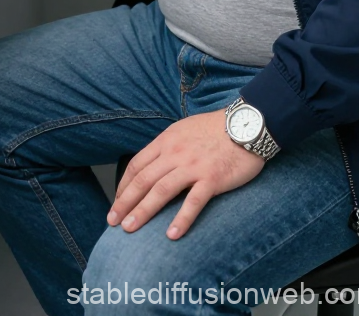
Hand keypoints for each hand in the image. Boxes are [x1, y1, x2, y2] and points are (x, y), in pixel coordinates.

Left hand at [108, 108, 264, 238]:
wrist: (246, 124)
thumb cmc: (215, 128)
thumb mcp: (183, 129)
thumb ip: (167, 146)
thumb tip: (152, 164)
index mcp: (166, 141)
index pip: (137, 165)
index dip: (123, 186)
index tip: (116, 202)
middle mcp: (175, 153)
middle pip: (143, 180)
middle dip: (125, 202)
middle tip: (113, 221)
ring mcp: (193, 166)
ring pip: (161, 191)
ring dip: (143, 211)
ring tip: (129, 229)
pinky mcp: (212, 178)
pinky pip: (193, 201)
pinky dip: (182, 219)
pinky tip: (171, 235)